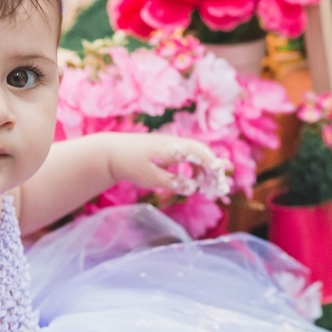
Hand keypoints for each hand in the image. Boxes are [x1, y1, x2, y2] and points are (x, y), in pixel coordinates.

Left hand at [108, 134, 230, 199]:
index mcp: (171, 148)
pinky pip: (187, 156)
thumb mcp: (151, 178)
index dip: (212, 165)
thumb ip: (173, 183)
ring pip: (195, 154)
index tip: (221, 176)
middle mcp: (174, 143)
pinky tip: (196, 180)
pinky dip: (195, 167)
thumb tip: (193, 188)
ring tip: (211, 187)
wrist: (110, 152)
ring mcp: (170, 144)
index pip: (199, 154)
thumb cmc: (129, 165)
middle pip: (201, 153)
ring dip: (205, 169)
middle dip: (213, 169)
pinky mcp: (166, 149)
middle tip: (221, 187)